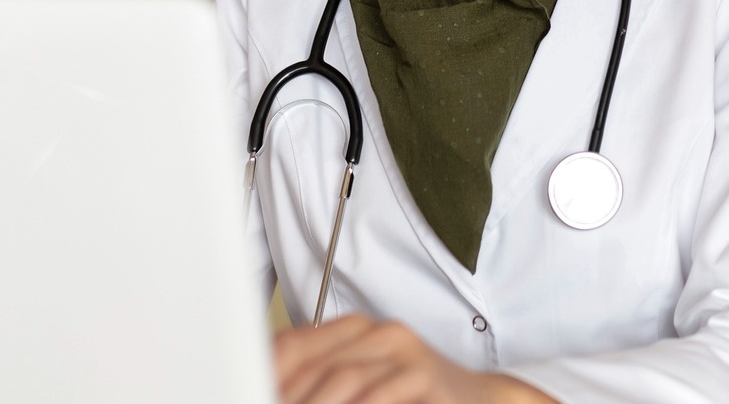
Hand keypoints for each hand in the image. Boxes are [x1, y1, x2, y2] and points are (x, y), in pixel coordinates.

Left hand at [272, 314, 555, 403]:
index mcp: (354, 331)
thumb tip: (269, 387)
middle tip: (264, 403)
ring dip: (315, 403)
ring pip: (344, 377)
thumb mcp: (362, 385)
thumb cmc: (413, 396)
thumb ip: (322, 381)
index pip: (295, 344)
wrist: (482, 398)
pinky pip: (382, 392)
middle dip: (286, 393)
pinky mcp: (425, 374)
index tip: (247, 387)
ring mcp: (403, 351)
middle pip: (313, 361)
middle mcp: (378, 334)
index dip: (269, 370)